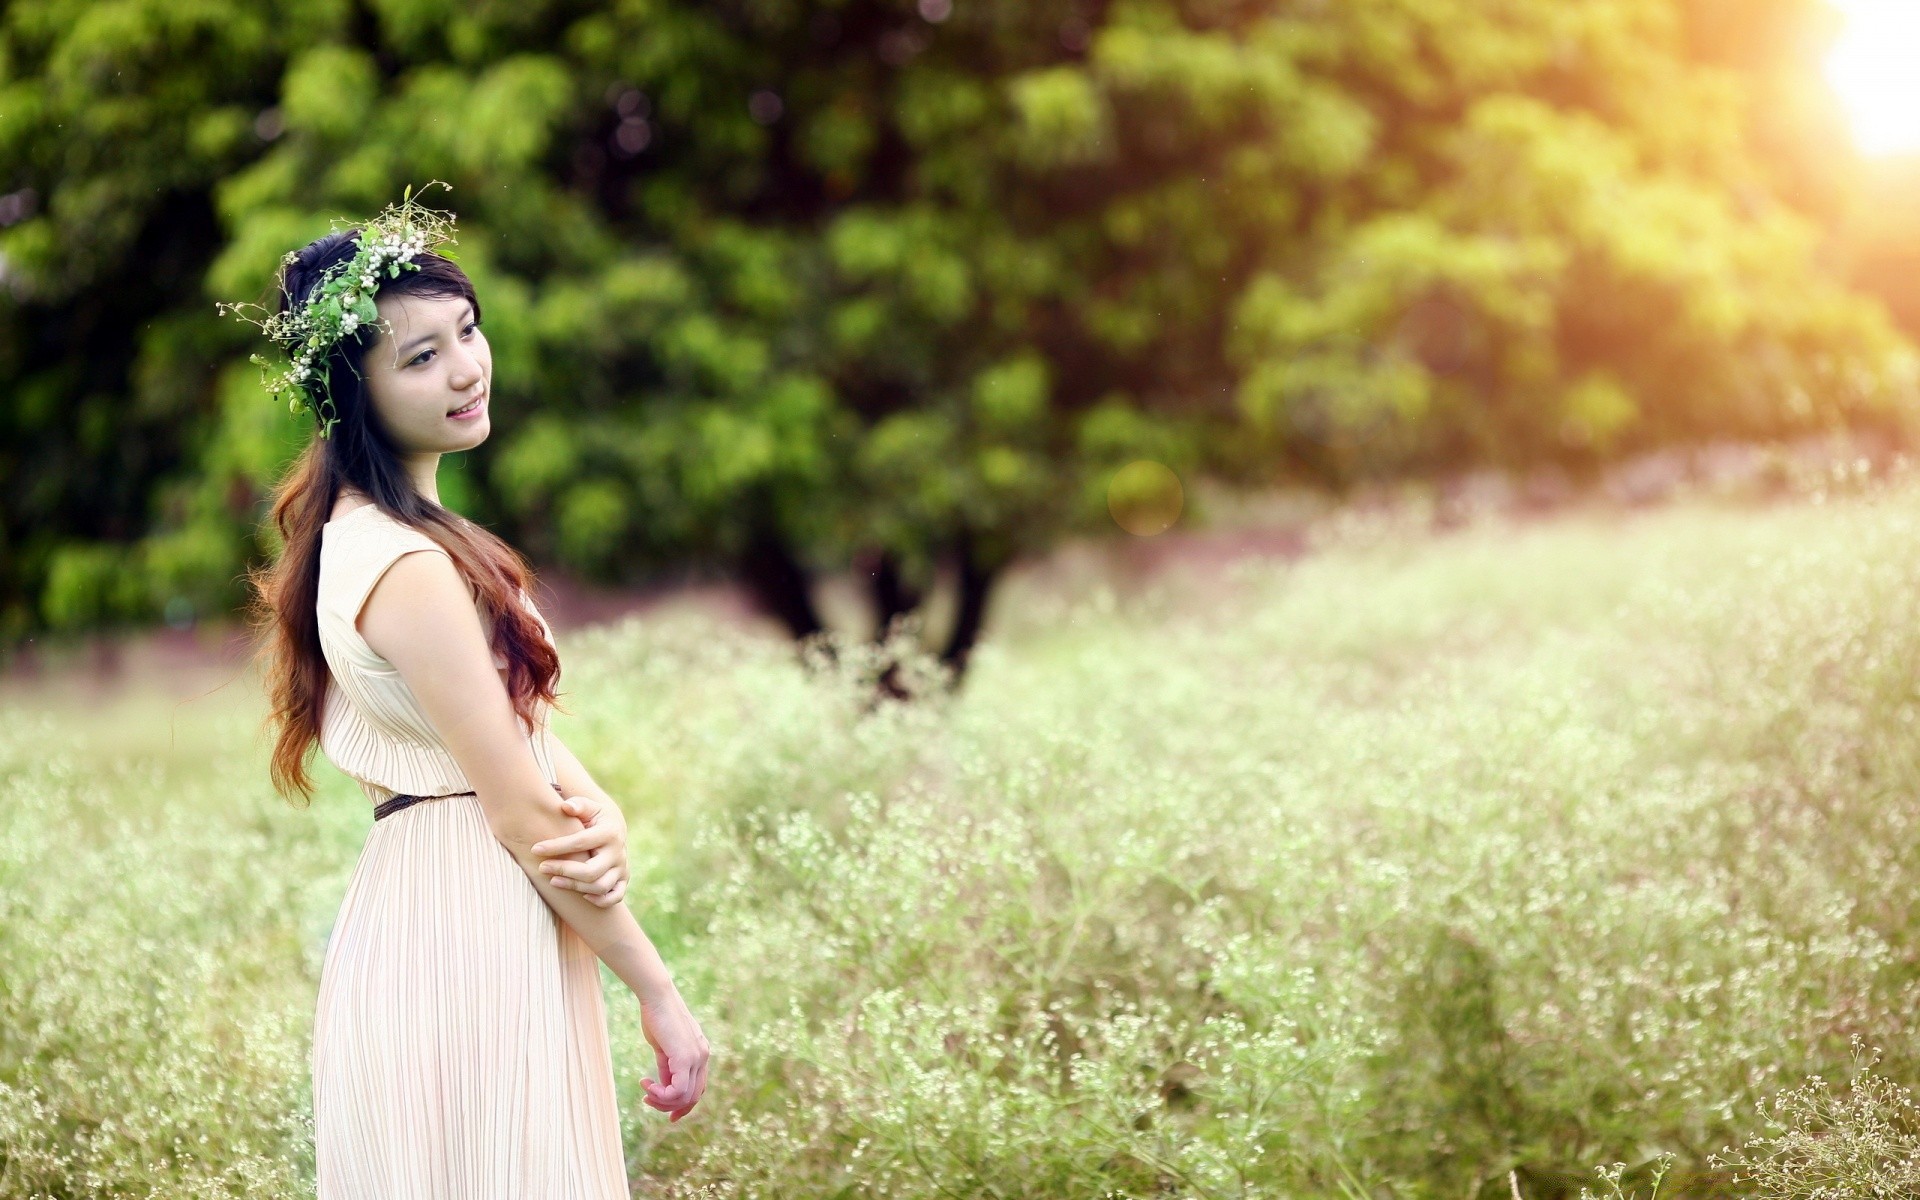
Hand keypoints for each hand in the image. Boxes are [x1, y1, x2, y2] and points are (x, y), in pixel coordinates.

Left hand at [529, 793, 629, 907]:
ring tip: (553, 881)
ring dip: (575, 887)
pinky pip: (615, 897)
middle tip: (542, 868)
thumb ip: (578, 805)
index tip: (535, 849)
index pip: (580, 842)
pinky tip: (581, 895)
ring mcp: (622, 867)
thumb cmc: (594, 819)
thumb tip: (566, 807)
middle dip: (564, 871)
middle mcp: (618, 852)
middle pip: (591, 871)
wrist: (614, 830)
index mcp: (609, 832)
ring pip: (600, 886)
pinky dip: (599, 900)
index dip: (556, 847)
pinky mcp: (623, 879)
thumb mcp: (588, 808)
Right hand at [639, 989, 710, 1122]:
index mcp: (700, 1054)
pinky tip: (647, 1085)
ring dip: (661, 1101)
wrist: (657, 997)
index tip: (668, 1115)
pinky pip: (678, 1091)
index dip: (683, 1106)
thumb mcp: (664, 1047)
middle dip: (669, 1106)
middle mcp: (703, 1057)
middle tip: (648, 1100)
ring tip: (646, 1091)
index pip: (698, 1089)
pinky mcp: (685, 1058)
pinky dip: (661, 1095)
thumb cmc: (657, 1018)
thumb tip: (664, 1086)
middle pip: (692, 1098)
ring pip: (685, 1097)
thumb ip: (668, 1067)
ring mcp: (697, 1058)